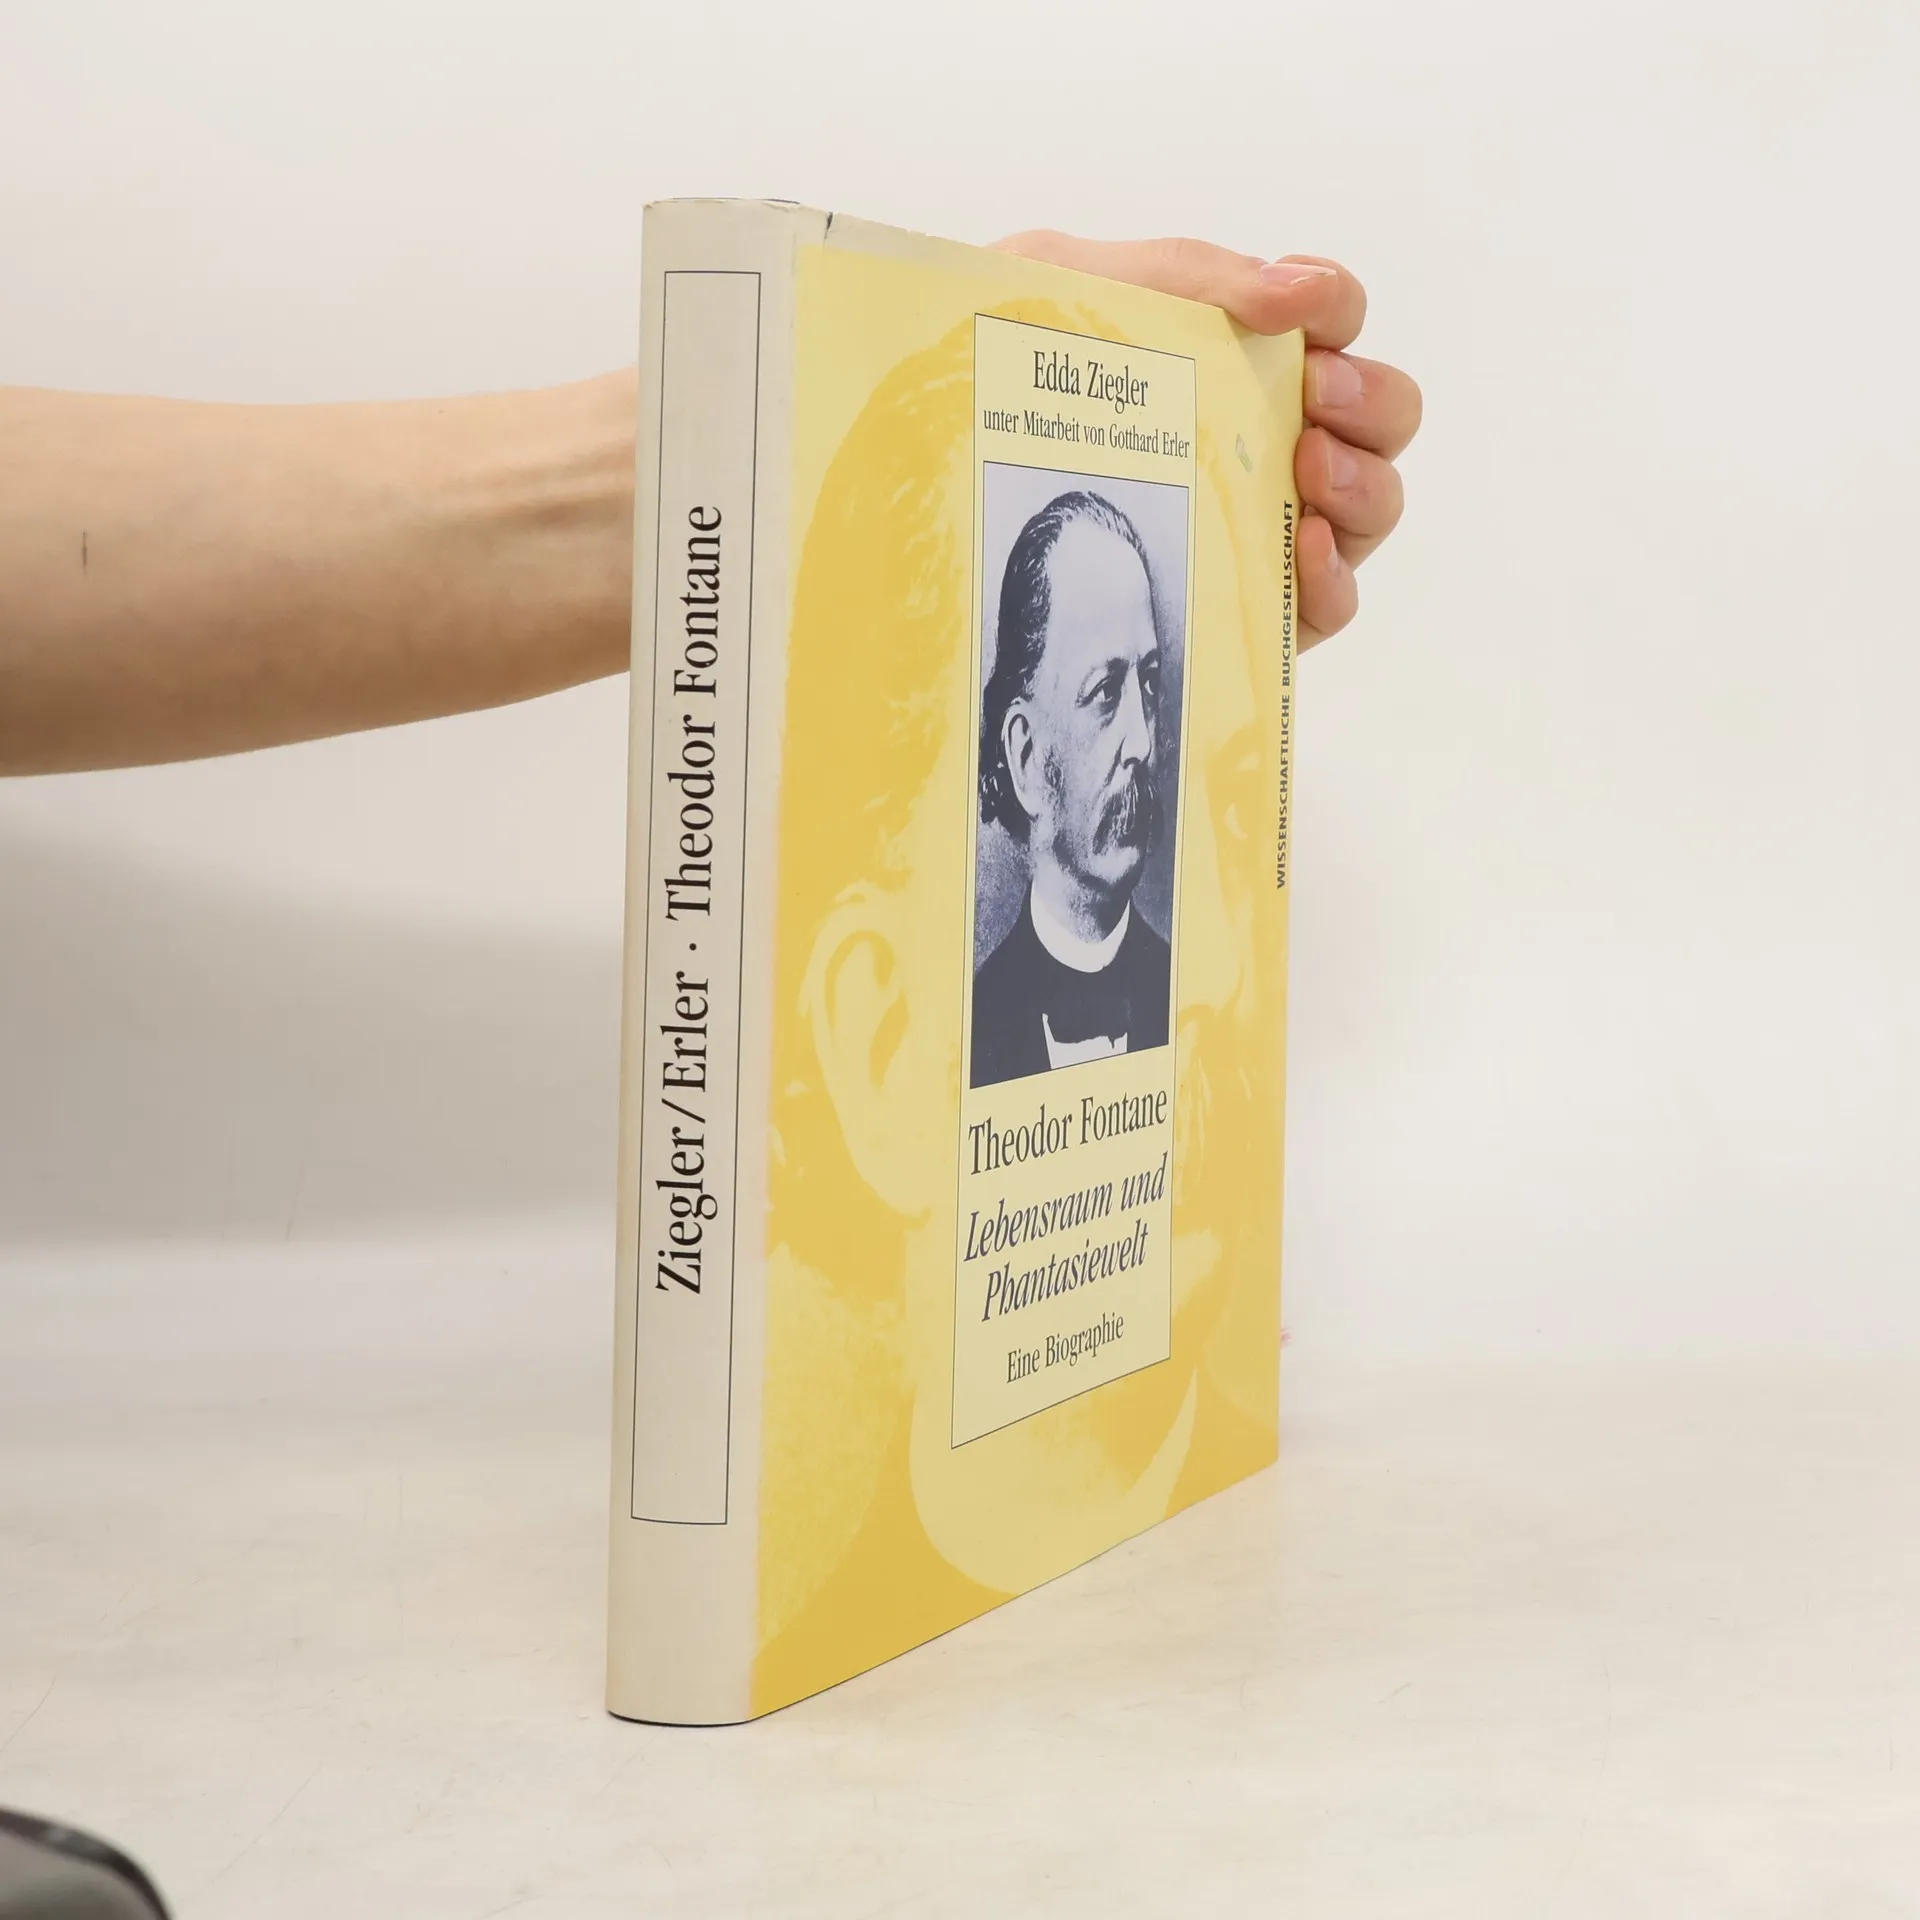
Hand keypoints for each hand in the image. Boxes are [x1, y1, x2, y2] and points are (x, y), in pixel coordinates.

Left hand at [991, 233, 1418, 647]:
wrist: (912, 474)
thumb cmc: (991, 379)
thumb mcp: (1066, 282)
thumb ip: (1186, 272)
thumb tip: (1291, 288)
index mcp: (1230, 354)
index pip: (1328, 319)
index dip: (1340, 307)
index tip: (1311, 313)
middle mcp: (1262, 439)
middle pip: (1379, 416)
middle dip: (1370, 400)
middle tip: (1318, 396)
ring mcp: (1261, 527)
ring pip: (1371, 507)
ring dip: (1366, 484)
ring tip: (1311, 472)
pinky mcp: (1244, 616)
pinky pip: (1328, 603)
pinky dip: (1335, 576)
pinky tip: (1304, 550)